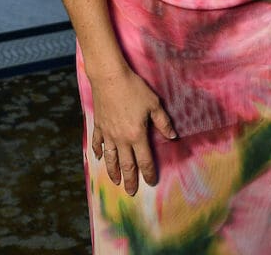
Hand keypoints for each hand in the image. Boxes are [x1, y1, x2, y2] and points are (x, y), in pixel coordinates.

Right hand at [89, 66, 176, 195]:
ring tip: (116, 181)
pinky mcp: (98, 126)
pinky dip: (98, 152)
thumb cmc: (134, 89)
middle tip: (131, 192)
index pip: (145, 160)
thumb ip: (163, 122)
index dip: (149, 173)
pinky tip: (98, 157)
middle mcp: (121, 139)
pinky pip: (98, 143)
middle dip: (130, 180)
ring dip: (113, 172)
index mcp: (137, 135)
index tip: (151, 182)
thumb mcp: (153, 104)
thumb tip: (172, 136)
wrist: (109, 79)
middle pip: (126, 165)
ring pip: (110, 159)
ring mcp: (108, 134)